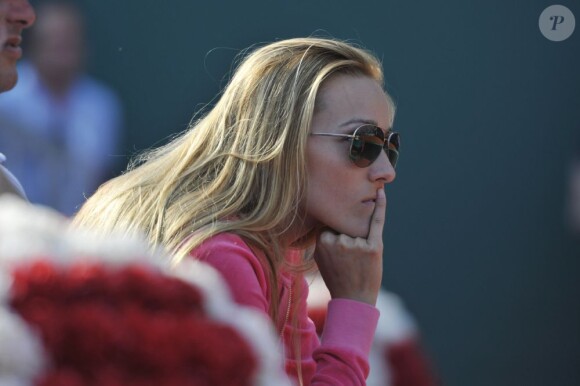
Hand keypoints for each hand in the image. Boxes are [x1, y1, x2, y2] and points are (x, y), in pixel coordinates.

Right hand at [313, 188, 385, 305]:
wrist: (354, 301)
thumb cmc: (337, 278)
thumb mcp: (320, 259)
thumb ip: (322, 239)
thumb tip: (327, 217)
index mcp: (322, 243)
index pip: (330, 224)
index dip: (335, 234)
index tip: (337, 248)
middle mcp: (339, 241)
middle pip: (344, 226)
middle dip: (347, 238)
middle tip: (349, 261)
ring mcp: (357, 244)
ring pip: (358, 228)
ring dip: (359, 240)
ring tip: (358, 263)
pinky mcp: (374, 246)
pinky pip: (377, 221)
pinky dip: (380, 206)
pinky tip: (380, 192)